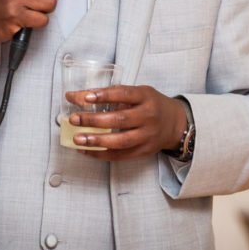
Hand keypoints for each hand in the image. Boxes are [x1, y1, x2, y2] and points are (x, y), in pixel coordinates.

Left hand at [64, 85, 187, 160]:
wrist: (175, 123)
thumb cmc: (149, 104)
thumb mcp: (135, 93)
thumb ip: (107, 94)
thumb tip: (73, 96)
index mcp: (145, 96)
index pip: (124, 94)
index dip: (104, 96)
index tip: (86, 98)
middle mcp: (148, 116)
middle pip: (120, 119)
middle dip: (94, 120)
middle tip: (74, 119)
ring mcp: (147, 136)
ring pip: (120, 141)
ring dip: (97, 141)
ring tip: (78, 139)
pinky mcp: (144, 151)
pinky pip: (121, 155)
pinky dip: (101, 154)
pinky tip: (86, 151)